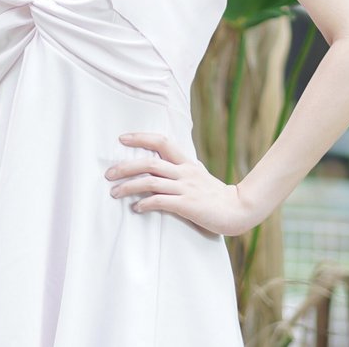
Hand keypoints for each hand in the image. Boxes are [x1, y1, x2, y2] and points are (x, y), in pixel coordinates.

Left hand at [106, 133, 257, 235]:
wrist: (240, 210)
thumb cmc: (217, 195)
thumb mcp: (199, 176)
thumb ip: (182, 170)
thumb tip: (163, 165)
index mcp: (186, 163)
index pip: (161, 142)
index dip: (140, 137)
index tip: (121, 138)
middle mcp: (184, 172)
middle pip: (149, 162)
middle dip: (125, 167)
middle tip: (108, 174)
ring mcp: (186, 188)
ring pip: (151, 182)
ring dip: (129, 187)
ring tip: (114, 192)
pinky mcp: (187, 205)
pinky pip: (161, 201)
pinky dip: (145, 203)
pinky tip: (135, 208)